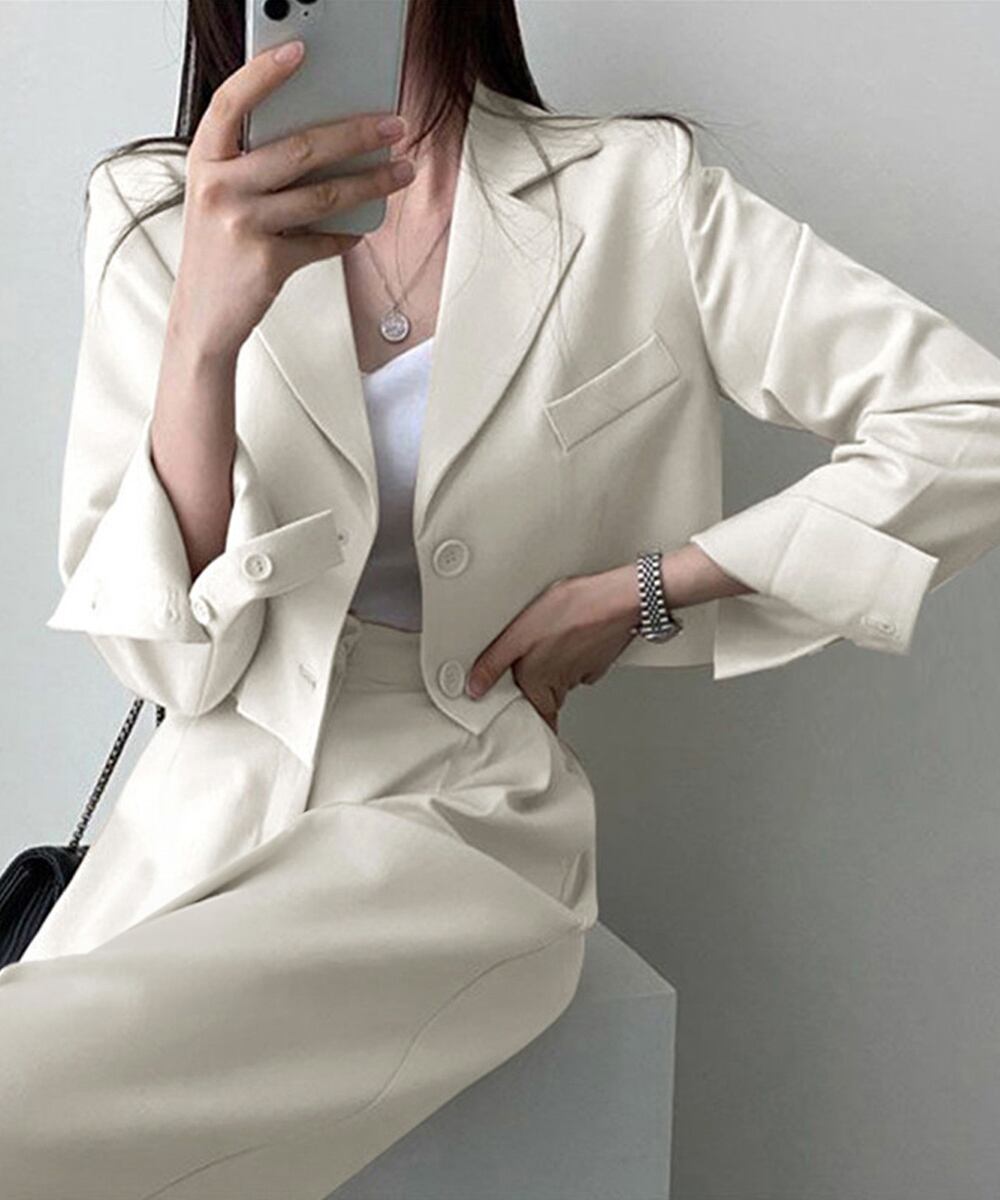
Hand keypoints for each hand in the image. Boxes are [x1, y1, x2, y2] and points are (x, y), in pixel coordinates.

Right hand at [170, 37, 416, 362]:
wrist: (201, 316)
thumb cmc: (218, 250)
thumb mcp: (219, 197)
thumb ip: (252, 165)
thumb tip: (324, 139)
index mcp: (205, 161)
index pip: (231, 102)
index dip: (263, 73)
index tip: (300, 51)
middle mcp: (220, 188)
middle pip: (300, 148)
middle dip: (356, 134)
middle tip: (393, 126)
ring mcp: (243, 226)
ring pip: (324, 195)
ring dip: (372, 182)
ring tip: (400, 172)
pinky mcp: (268, 263)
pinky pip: (322, 241)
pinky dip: (346, 236)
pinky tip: (359, 229)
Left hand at [465, 569, 638, 733]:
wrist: (617, 598)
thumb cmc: (571, 612)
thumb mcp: (518, 635)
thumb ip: (494, 664)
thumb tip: (475, 688)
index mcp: (541, 685)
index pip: (536, 718)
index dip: (527, 717)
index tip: (517, 712)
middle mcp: (563, 684)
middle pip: (546, 697)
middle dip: (536, 684)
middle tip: (527, 659)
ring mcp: (584, 672)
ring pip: (562, 678)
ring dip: (554, 665)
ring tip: (546, 640)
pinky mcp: (598, 657)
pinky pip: (579, 662)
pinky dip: (573, 652)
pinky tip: (567, 633)